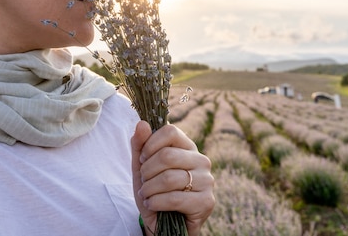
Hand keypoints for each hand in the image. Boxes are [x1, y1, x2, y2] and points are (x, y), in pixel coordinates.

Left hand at [131, 121, 214, 235]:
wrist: (163, 224)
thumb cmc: (154, 192)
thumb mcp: (142, 168)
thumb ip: (140, 146)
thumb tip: (141, 123)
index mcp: (188, 147)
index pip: (170, 132)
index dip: (151, 144)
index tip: (143, 159)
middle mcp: (201, 160)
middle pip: (167, 155)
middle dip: (147, 171)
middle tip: (144, 182)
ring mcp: (207, 181)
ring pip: (169, 178)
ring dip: (149, 189)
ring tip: (146, 195)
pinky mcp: (206, 202)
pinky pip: (175, 198)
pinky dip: (156, 202)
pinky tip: (153, 205)